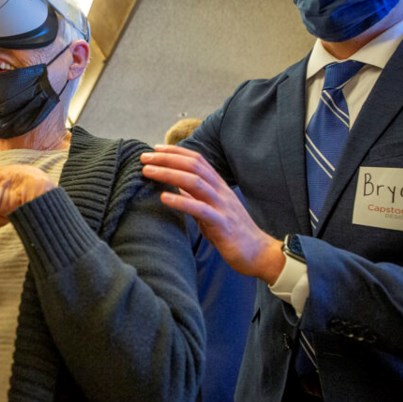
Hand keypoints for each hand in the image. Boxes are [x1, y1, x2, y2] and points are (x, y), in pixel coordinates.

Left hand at [140, 145, 284, 282]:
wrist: (258, 253)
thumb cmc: (232, 233)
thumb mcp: (211, 211)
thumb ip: (196, 199)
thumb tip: (177, 190)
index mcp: (218, 186)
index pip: (197, 160)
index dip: (176, 152)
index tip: (155, 148)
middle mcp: (220, 191)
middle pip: (193, 166)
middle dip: (167, 159)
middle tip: (144, 157)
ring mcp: (222, 206)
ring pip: (195, 182)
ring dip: (169, 174)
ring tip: (148, 172)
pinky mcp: (222, 224)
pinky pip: (200, 209)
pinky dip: (180, 202)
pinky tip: (164, 197)